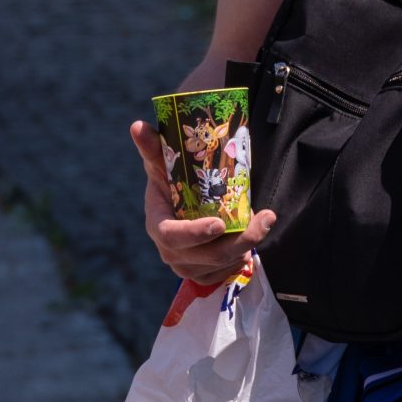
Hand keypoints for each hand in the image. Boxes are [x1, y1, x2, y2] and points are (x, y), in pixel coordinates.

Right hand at [132, 120, 273, 282]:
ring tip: (263, 223)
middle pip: (206, 256)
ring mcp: (186, 267)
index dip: (194, 234)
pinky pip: (227, 273)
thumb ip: (153, 148)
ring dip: (247, 246)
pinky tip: (252, 239)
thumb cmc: (172, 183)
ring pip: (222, 265)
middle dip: (239, 241)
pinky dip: (243, 258)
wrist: (182, 207)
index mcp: (158, 225)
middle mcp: (170, 253)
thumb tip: (137, 125)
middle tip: (264, 220)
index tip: (219, 223)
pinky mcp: (203, 276)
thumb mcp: (163, 166)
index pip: (172, 236)